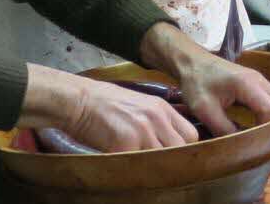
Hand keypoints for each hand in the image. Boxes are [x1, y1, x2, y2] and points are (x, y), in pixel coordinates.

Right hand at [20, 64, 198, 152]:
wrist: (78, 100)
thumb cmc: (105, 103)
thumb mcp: (140, 104)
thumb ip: (158, 120)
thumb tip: (170, 142)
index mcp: (162, 108)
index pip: (190, 135)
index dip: (185, 148)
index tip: (176, 156)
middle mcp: (156, 118)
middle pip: (181, 149)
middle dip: (172, 160)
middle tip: (159, 167)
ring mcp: (142, 131)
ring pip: (161, 160)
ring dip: (153, 167)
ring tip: (141, 168)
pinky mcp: (124, 144)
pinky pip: (137, 166)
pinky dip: (132, 170)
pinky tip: (124, 166)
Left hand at [177, 55, 269, 136]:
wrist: (192, 62)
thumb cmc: (196, 82)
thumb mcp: (204, 110)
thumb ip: (224, 129)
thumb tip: (240, 147)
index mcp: (247, 85)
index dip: (266, 128)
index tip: (254, 141)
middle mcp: (259, 80)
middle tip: (260, 138)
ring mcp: (259, 80)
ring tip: (258, 132)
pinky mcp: (255, 82)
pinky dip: (268, 112)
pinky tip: (254, 122)